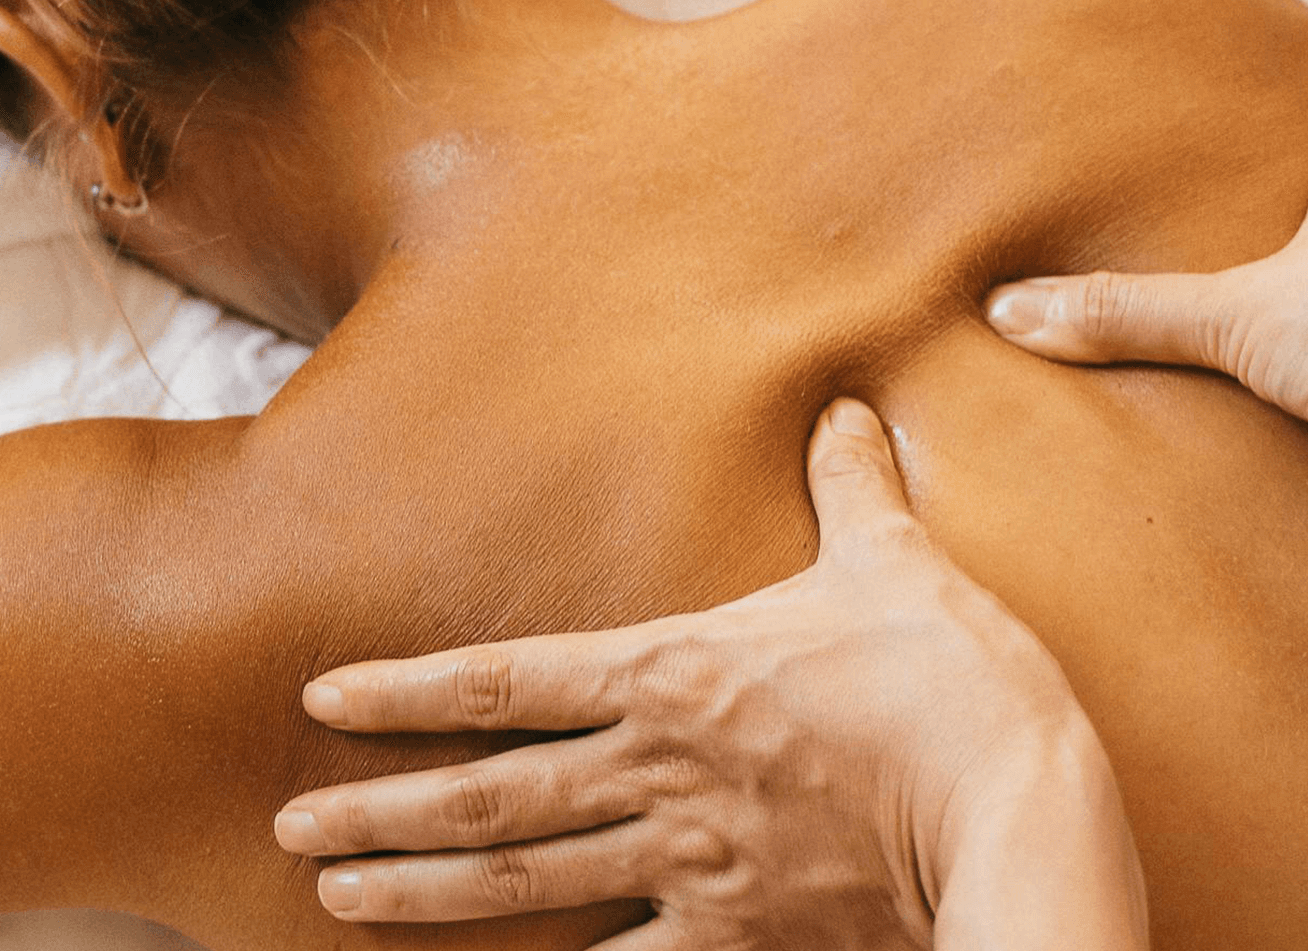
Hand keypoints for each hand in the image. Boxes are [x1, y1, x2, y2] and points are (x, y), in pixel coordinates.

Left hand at [273, 398, 1143, 948]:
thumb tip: (844, 409)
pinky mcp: (736, 936)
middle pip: (489, 794)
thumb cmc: (951, 678)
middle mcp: (658, 771)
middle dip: (380, 809)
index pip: (508, 678)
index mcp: (677, 674)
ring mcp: (689, 863)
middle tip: (292, 824)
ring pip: (527, 884)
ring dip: (425, 892)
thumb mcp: (895, 565)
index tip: (321, 698)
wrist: (1015, 811)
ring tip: (341, 898)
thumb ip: (851, 491)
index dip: (406, 688)